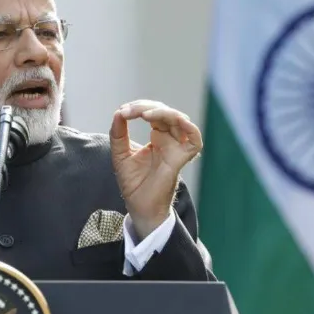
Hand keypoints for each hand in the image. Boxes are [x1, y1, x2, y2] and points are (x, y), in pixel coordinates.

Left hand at [110, 100, 202, 239]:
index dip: (139, 107)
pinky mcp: (182, 158)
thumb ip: (118, 134)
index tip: (122, 112)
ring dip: (161, 112)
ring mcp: (177, 147)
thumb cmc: (133, 183)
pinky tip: (173, 120)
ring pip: (179, 119)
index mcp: (157, 136)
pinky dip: (188, 126)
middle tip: (127, 112)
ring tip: (142, 114)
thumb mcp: (120, 154)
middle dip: (145, 107)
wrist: (139, 206)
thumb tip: (118, 113)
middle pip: (164, 112)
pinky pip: (195, 139)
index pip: (153, 112)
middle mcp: (169, 139)